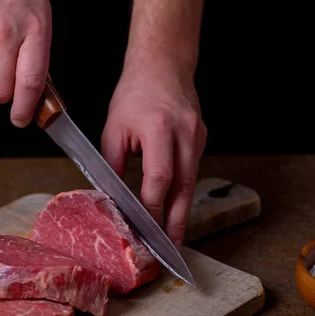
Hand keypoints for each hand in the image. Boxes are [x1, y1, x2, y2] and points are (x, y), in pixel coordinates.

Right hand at [0, 0, 51, 126]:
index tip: (22, 120)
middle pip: (0, 92)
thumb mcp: (39, 15)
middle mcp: (5, 36)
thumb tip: (38, 89)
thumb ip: (39, 51)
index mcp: (33, 31)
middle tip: (3, 78)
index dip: (26, 108)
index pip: (31, 82)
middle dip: (2, 93)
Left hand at [101, 58, 207, 249]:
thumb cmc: (135, 94)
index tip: (145, 230)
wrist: (164, 66)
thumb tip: (113, 197)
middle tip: (171, 249)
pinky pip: (192, 170)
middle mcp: (185, 134)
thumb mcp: (114, 128)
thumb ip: (113, 164)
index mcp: (159, 129)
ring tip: (173, 236)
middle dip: (178, 222)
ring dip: (182, 210)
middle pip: (184, 187)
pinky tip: (174, 205)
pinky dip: (183, 190)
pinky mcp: (201, 139)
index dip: (152, 207)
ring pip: (191, 182)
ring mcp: (197, 137)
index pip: (159, 178)